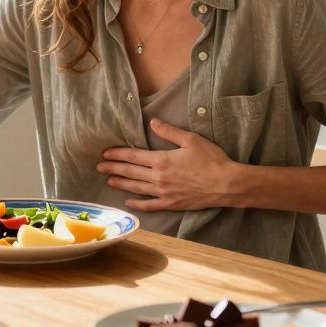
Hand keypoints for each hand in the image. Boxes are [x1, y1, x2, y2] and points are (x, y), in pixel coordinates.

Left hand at [97, 118, 239, 210]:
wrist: (226, 184)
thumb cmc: (211, 160)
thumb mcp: (191, 140)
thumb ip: (169, 131)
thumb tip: (152, 121)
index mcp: (162, 160)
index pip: (134, 156)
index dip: (118, 154)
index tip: (105, 153)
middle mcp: (159, 177)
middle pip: (131, 172)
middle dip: (114, 168)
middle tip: (99, 167)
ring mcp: (164, 192)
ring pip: (137, 188)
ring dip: (122, 184)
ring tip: (109, 180)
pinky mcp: (172, 204)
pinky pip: (150, 205)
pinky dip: (138, 204)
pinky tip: (128, 202)